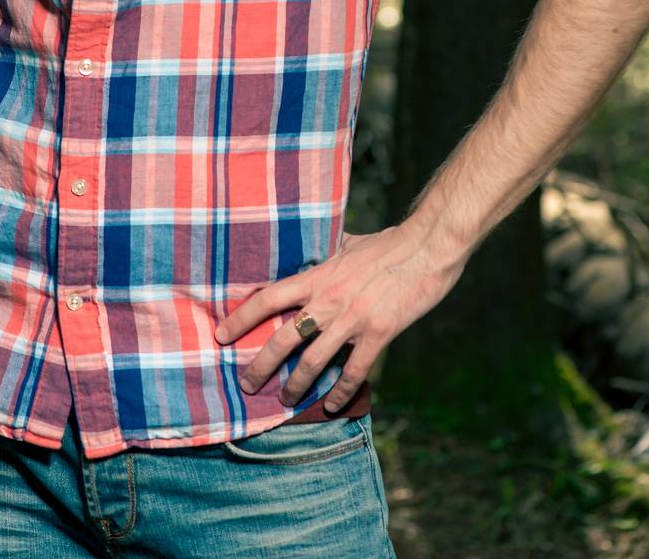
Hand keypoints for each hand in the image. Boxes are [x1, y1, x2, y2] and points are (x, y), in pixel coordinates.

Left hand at [213, 222, 466, 411]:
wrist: (427, 247)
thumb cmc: (389, 243)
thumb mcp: (348, 243)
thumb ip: (328, 253)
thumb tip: (316, 250)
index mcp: (317, 276)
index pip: (267, 298)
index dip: (241, 318)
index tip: (221, 335)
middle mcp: (328, 300)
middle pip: (283, 339)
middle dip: (260, 365)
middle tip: (246, 384)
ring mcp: (352, 319)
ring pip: (314, 362)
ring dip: (296, 385)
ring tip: (285, 400)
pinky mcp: (378, 334)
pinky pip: (354, 373)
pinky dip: (341, 392)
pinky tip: (332, 406)